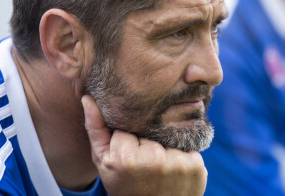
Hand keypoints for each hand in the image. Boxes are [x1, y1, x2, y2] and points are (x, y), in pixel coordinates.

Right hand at [82, 95, 206, 195]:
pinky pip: (185, 145)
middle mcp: (154, 159)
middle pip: (149, 129)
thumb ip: (95, 128)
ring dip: (164, 146)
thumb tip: (87, 98)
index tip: (128, 156)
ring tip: (158, 167)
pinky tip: (173, 170)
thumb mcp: (103, 161)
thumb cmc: (124, 185)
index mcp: (126, 158)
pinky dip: (180, 154)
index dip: (127, 139)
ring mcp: (178, 163)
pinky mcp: (196, 166)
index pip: (127, 126)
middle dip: (146, 141)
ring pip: (167, 135)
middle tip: (144, 163)